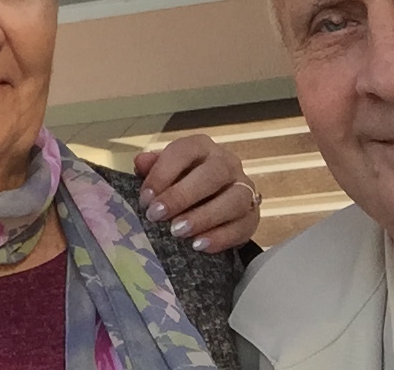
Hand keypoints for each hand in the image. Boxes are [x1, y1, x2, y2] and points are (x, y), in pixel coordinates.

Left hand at [133, 134, 260, 253]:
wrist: (213, 201)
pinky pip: (243, 225)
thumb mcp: (164, 172)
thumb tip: (140, 162)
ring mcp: (244, 188)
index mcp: (202, 147)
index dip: (163, 173)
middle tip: (157, 215)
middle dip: (182, 195)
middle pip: (214, 174)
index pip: (185, 151)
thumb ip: (152, 167)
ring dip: (204, 217)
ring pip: (234, 199)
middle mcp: (227, 163)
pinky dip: (221, 237)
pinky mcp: (253, 215)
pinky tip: (199, 245)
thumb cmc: (182, 182)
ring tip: (178, 232)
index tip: (146, 198)